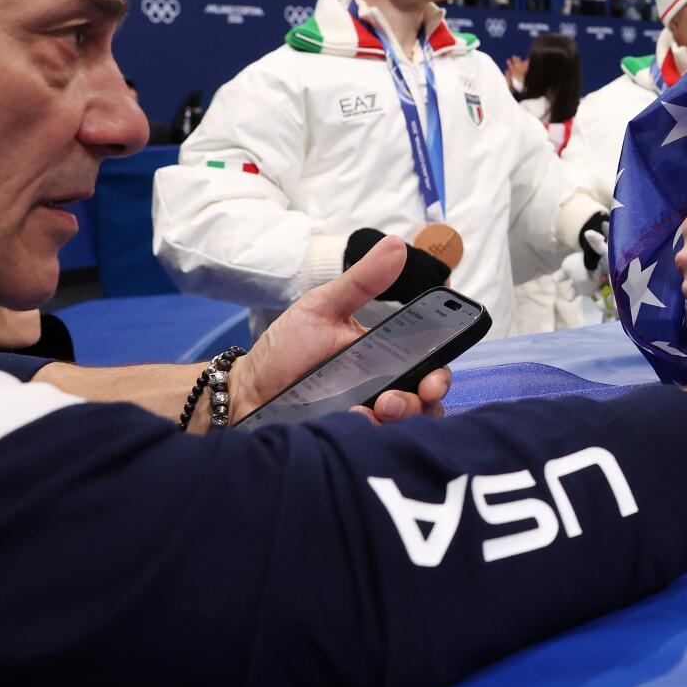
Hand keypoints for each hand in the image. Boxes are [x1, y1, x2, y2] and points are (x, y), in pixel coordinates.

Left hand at [227, 235, 452, 424]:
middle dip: (422, 400)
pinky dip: (370, 431)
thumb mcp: (323, 308)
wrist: (247, 390)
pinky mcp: (349, 436)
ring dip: (399, 417)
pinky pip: (375, 441)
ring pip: (407, 424)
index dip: (439, 373)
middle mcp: (384, 386)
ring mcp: (368, 414)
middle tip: (396, 398)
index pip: (429, 364)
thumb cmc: (286, 348)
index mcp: (385, 354)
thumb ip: (361, 282)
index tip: (432, 376)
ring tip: (376, 408)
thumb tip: (396, 245)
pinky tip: (352, 419)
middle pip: (425, 400)